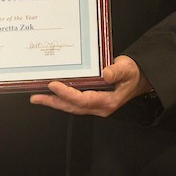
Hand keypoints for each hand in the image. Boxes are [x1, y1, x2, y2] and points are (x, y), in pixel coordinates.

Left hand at [28, 55, 147, 117]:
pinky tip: (52, 95)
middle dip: (53, 102)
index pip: (83, 99)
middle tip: (35, 97)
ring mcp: (96, 106)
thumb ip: (116, 71)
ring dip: (54, 102)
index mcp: (108, 101)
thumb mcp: (127, 69)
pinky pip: (74, 103)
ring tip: (37, 98)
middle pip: (73, 106)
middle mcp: (100, 107)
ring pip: (72, 107)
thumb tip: (105, 73)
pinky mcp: (93, 102)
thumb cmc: (133, 73)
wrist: (139, 79)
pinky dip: (62, 99)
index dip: (67, 93)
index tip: (53, 85)